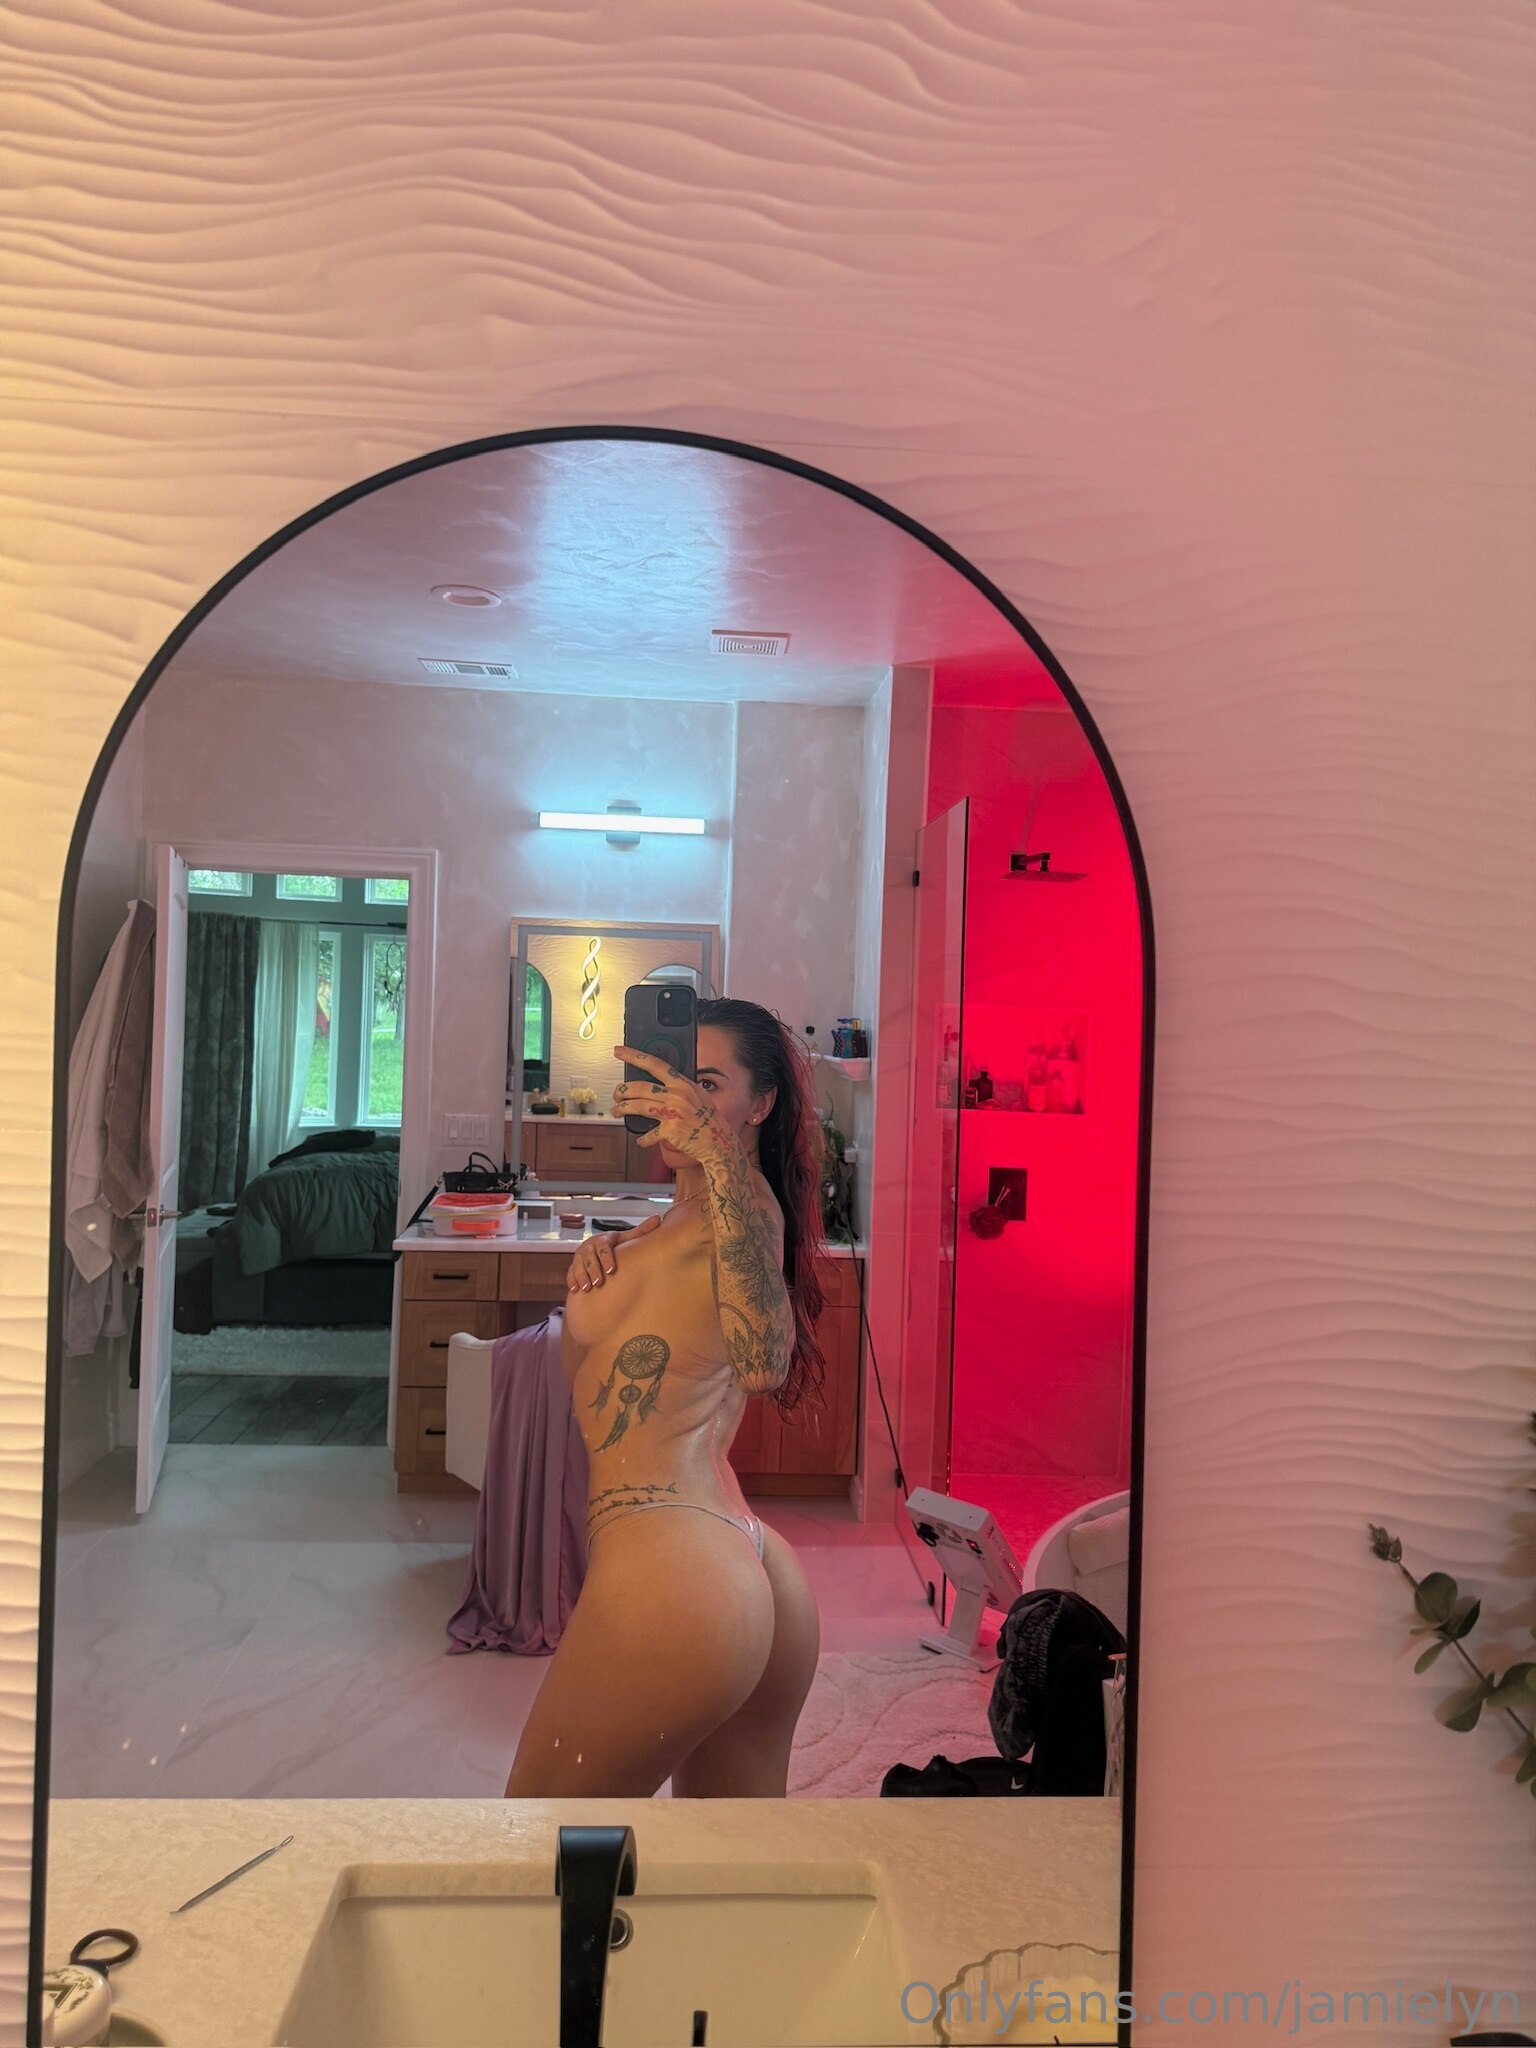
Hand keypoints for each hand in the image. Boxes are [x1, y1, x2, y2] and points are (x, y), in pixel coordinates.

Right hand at [566, 1213, 661, 1291]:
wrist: (599, 1252)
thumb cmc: (617, 1247)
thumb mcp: (627, 1239)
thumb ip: (641, 1231)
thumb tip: (658, 1218)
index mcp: (603, 1239)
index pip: (603, 1245)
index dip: (606, 1257)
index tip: (612, 1270)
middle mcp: (589, 1246)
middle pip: (589, 1256)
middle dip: (593, 1269)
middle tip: (598, 1283)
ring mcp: (580, 1256)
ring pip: (577, 1264)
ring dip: (581, 1275)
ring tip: (587, 1288)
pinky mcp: (573, 1266)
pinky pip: (569, 1272)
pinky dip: (571, 1279)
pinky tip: (575, 1289)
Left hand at [611, 1044, 732, 1161]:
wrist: (718, 1142)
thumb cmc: (708, 1120)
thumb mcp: (698, 1095)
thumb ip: (680, 1087)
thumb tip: (661, 1082)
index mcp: (683, 1083)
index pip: (655, 1064)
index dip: (634, 1056)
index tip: (620, 1051)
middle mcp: (677, 1095)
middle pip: (641, 1087)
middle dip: (622, 1090)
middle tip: (617, 1094)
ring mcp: (673, 1112)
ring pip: (639, 1106)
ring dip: (624, 1109)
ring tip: (617, 1111)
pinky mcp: (670, 1130)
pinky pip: (650, 1133)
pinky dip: (644, 1139)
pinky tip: (640, 1140)